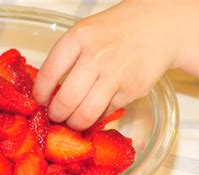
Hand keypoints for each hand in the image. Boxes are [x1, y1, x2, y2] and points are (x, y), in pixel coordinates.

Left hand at [32, 1, 193, 129]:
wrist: (158, 27)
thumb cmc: (117, 32)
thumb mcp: (86, 33)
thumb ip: (67, 58)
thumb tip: (49, 93)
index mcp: (78, 38)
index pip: (48, 74)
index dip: (40, 96)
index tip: (39, 103)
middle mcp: (95, 56)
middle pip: (65, 101)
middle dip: (56, 116)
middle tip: (56, 117)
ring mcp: (115, 75)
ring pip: (85, 114)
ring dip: (75, 124)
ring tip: (73, 122)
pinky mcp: (131, 91)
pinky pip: (105, 113)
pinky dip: (96, 119)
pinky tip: (93, 115)